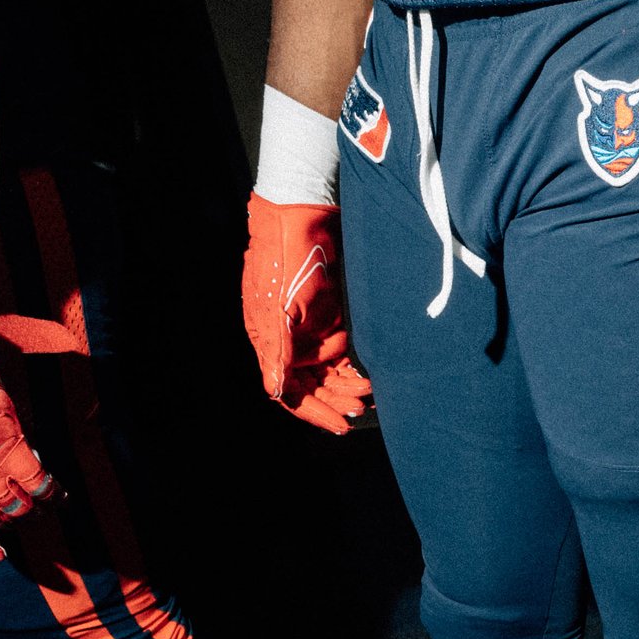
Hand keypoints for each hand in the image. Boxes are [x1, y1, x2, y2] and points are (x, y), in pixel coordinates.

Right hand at [243, 193, 373, 433]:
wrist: (304, 213)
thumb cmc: (285, 256)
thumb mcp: (279, 305)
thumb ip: (278, 349)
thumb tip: (275, 390)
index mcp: (269, 341)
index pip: (288, 391)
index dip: (313, 411)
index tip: (339, 425)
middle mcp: (288, 340)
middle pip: (311, 386)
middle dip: (335, 400)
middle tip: (359, 410)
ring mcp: (308, 328)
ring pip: (328, 372)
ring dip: (347, 385)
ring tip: (368, 393)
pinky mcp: (328, 315)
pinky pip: (341, 352)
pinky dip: (353, 366)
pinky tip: (368, 375)